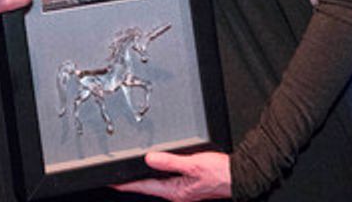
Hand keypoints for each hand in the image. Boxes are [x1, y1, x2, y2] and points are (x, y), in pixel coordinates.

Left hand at [113, 151, 230, 200]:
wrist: (240, 176)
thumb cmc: (220, 173)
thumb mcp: (192, 164)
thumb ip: (170, 161)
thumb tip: (150, 158)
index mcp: (175, 191)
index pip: (144, 187)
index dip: (126, 184)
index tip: (111, 182)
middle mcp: (177, 193)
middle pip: (149, 186)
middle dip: (133, 182)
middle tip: (117, 177)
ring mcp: (183, 190)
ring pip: (158, 183)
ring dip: (145, 178)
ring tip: (131, 172)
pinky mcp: (189, 185)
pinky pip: (168, 180)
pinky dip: (159, 174)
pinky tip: (156, 168)